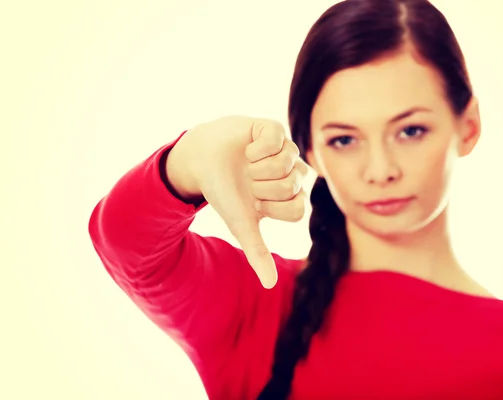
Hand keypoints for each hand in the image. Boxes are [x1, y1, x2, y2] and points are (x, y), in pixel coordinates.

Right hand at [167, 116, 308, 287]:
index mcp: (289, 197)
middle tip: (248, 181)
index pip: (298, 211)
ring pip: (288, 162)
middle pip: (293, 187)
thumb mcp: (240, 225)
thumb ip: (257, 252)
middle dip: (262, 188)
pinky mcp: (273, 129)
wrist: (201, 160)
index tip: (254, 203)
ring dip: (258, 168)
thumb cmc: (224, 192)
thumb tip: (270, 285)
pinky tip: (247, 149)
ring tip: (246, 165)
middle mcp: (292, 173)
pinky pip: (277, 138)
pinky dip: (256, 148)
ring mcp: (285, 150)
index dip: (271, 208)